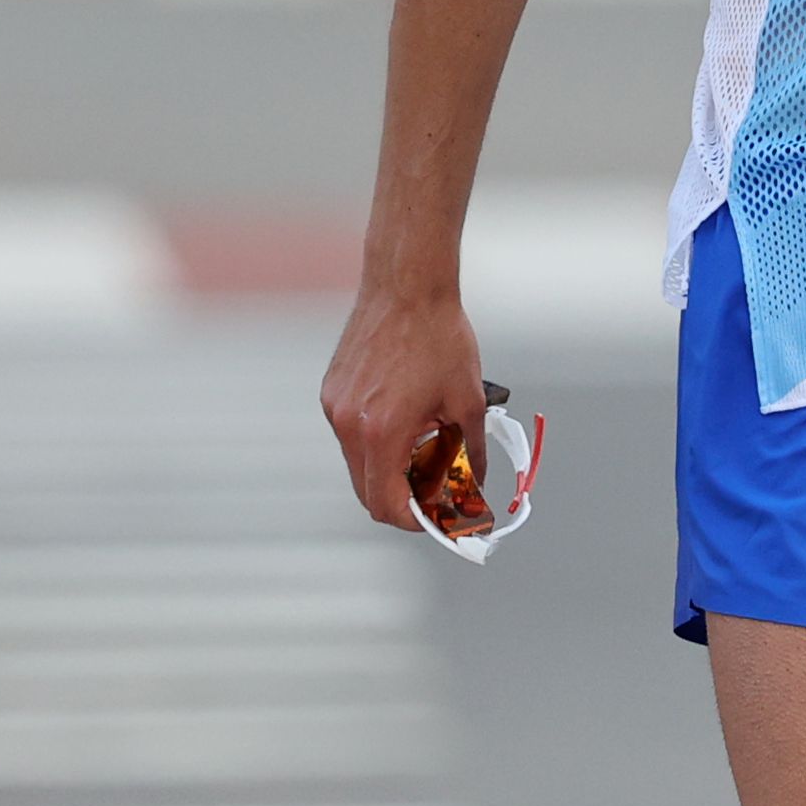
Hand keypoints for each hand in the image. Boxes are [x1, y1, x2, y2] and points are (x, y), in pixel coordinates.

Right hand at [320, 286, 486, 530]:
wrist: (407, 286)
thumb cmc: (439, 336)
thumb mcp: (468, 402)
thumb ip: (470, 453)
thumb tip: (473, 486)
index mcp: (382, 432)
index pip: (387, 504)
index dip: (415, 520)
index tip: (438, 517)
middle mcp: (349, 425)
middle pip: (368, 491)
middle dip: (404, 498)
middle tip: (437, 488)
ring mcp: (335, 408)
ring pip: (359, 464)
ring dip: (392, 467)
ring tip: (429, 442)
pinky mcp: (331, 393)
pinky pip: (352, 435)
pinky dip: (378, 440)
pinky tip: (409, 415)